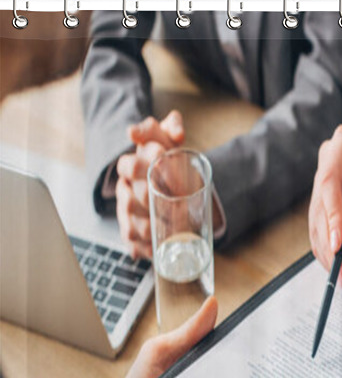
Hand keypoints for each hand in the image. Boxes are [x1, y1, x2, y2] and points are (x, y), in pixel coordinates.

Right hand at [115, 110, 184, 258]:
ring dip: (153, 229)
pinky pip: (135, 247)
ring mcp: (127, 215)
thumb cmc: (171, 163)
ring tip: (175, 228)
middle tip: (180, 205)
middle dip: (153, 202)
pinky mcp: (134, 236)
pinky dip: (146, 250)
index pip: (128, 165)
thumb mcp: (171, 141)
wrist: (177, 187)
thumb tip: (176, 127)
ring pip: (132, 226)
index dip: (143, 167)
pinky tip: (158, 250)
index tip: (166, 168)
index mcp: (131, 167)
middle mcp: (125, 192)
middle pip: (132, 199)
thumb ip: (172, 128)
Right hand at [308, 125, 341, 287]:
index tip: (338, 244)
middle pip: (320, 209)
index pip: (329, 184)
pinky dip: (328, 256)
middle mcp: (325, 164)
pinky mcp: (316, 209)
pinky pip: (318, 235)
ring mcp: (318, 188)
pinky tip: (340, 272)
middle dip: (330, 245)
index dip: (331, 216)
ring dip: (328, 256)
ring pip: (316, 226)